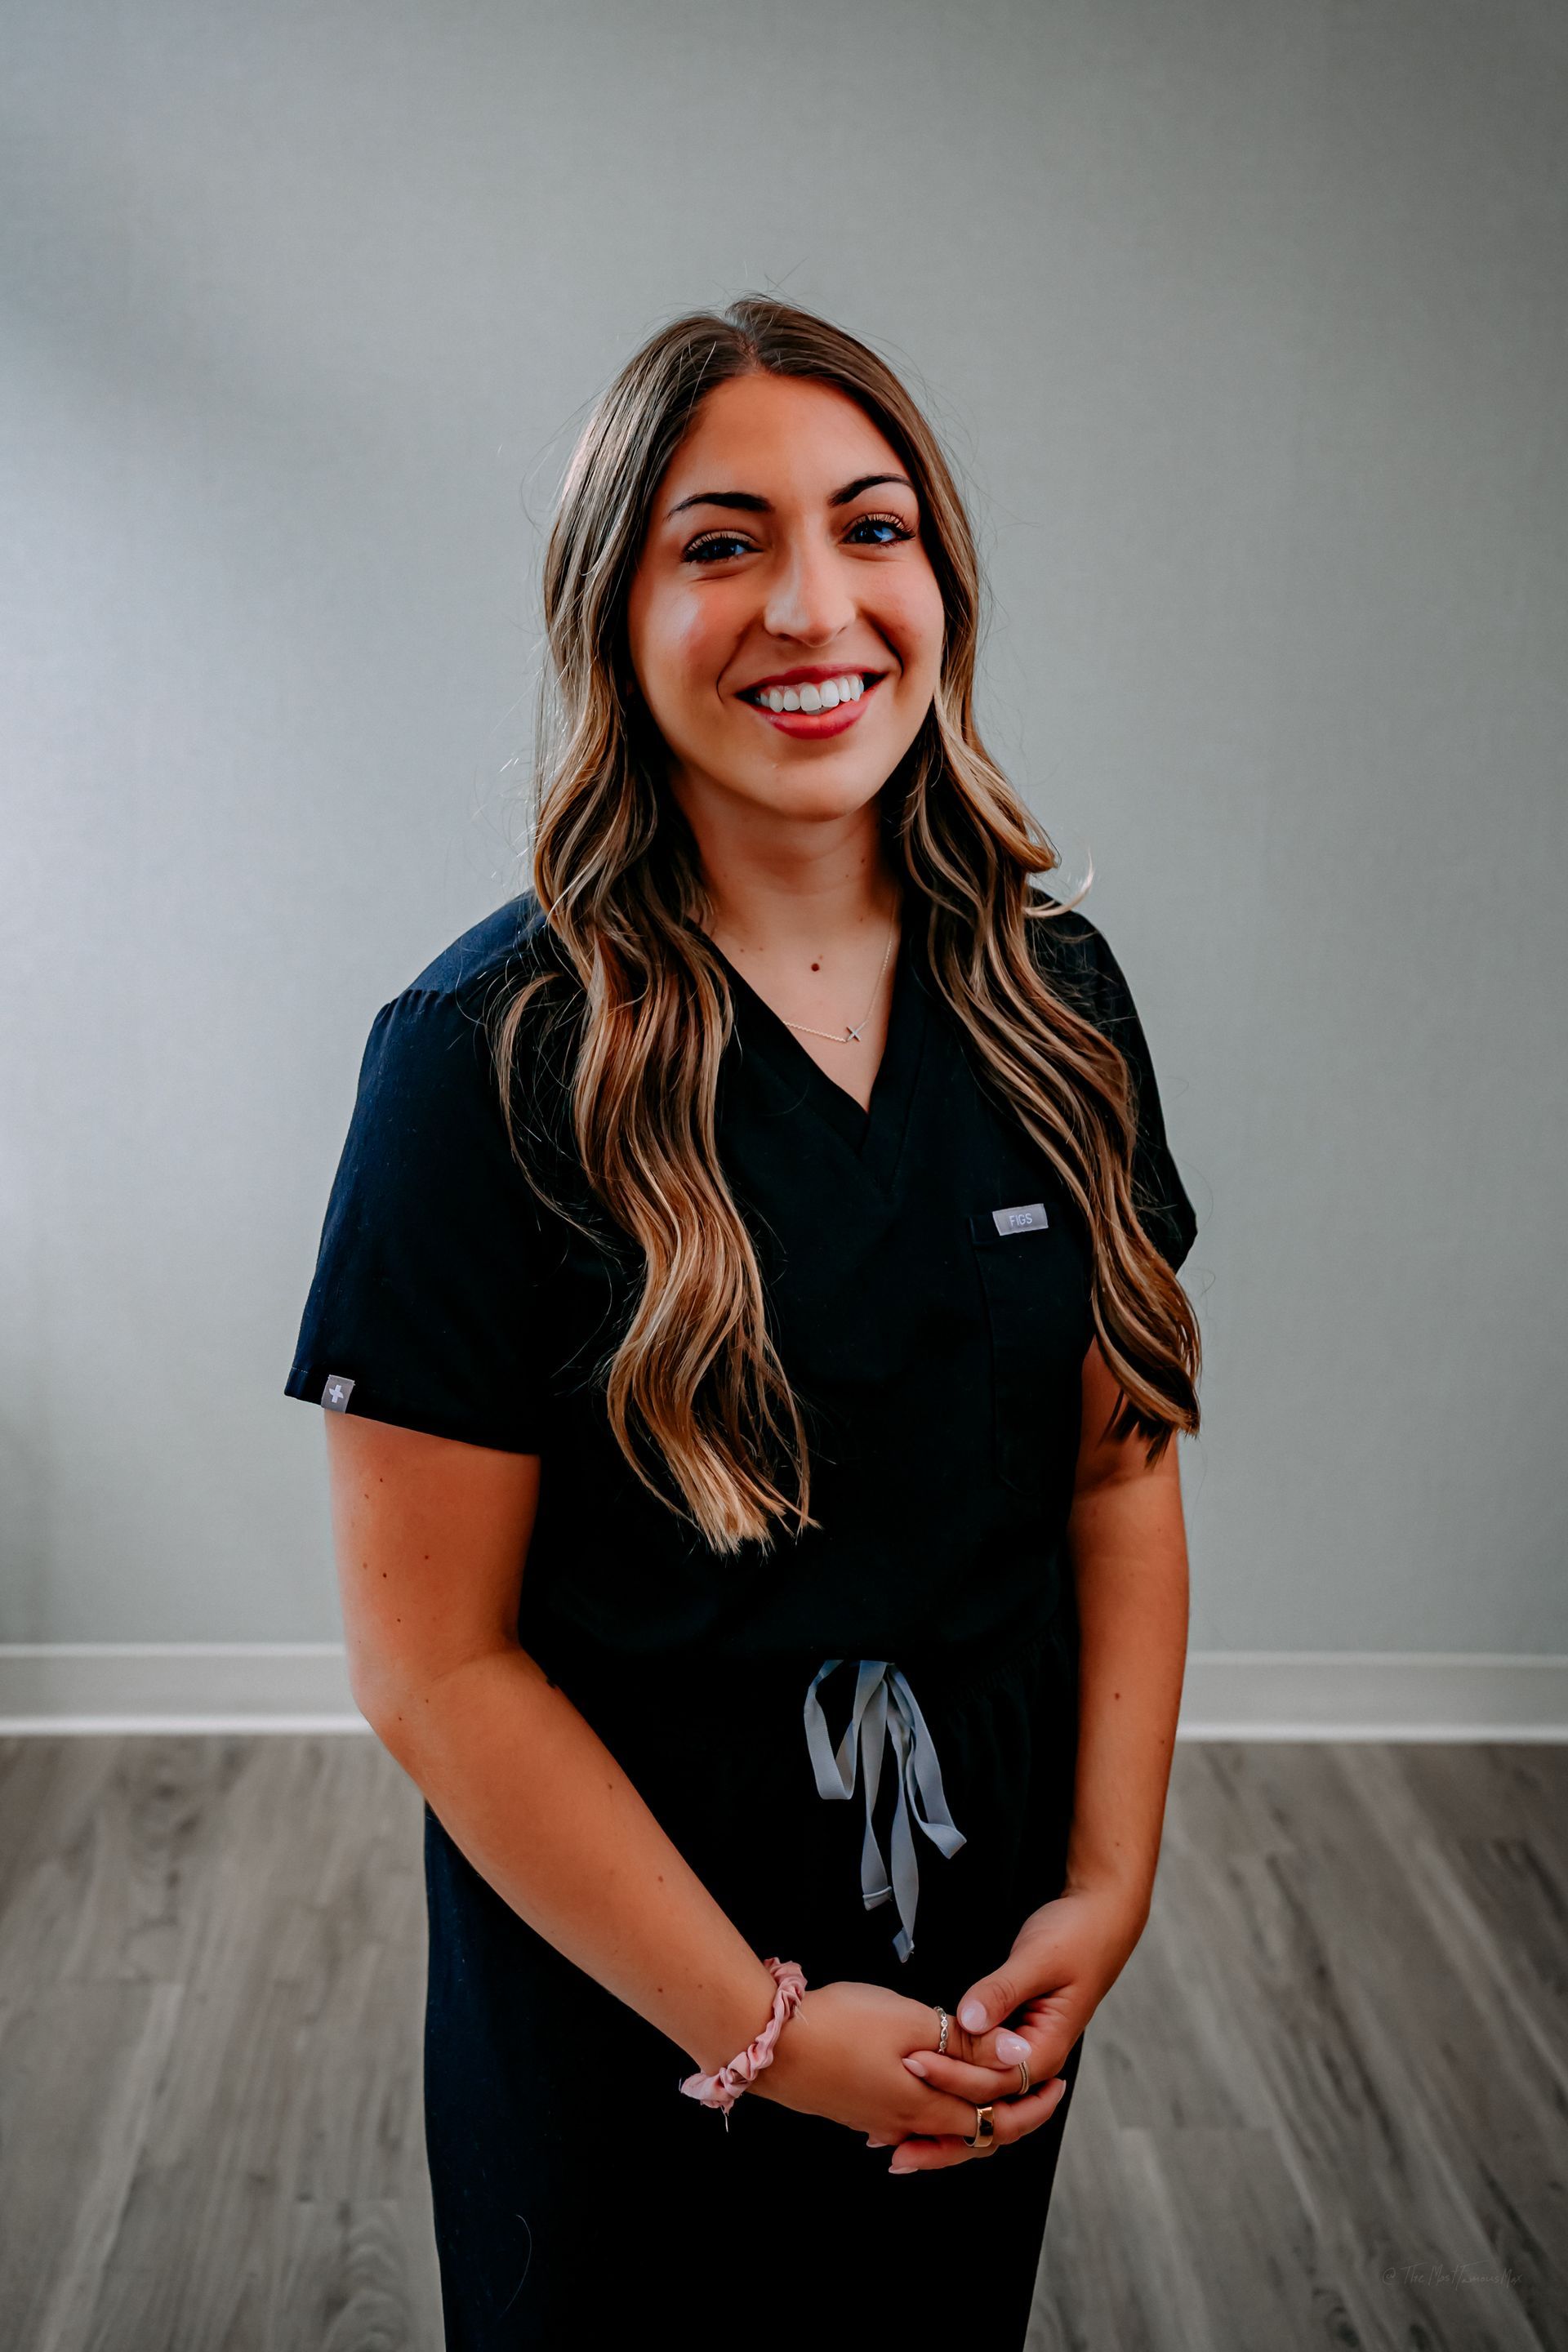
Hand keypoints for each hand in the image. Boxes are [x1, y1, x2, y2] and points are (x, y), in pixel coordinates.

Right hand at [748, 1977, 1050, 2154]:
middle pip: (971, 2132)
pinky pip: (906, 2120)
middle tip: (1037, 2090)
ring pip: (938, 2126)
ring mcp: (876, 2119)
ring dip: (969, 2113)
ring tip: (991, 2091)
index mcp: (927, 2107)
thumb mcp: (913, 2022)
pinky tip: (925, 2091)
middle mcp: (904, 2124)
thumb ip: (967, 2044)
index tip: (1059, 2082)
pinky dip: (932, 2111)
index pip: (996, 2118)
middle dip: (1008, 2114)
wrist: (769, 2044)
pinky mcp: (853, 2108)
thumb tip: (1017, 2057)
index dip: (1031, 2100)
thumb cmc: (842, 2025)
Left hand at [869, 1875, 1149, 2172]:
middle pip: (988, 2110)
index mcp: (1046, 2049)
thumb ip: (1002, 1990)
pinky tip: (921, 2093)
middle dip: (943, 2127)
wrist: (1099, 1920)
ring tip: (900, 2144)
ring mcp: (1022, 2055)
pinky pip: (981, 2075)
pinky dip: (953, 2088)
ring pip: (983, 2101)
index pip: (994, 2083)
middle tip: (896, 2137)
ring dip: (945, 2119)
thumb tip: (968, 2020)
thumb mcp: (1038, 1959)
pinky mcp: (1011, 2041)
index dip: (952, 2077)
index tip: (913, 2062)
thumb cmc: (1077, 1937)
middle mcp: (1035, 2062)